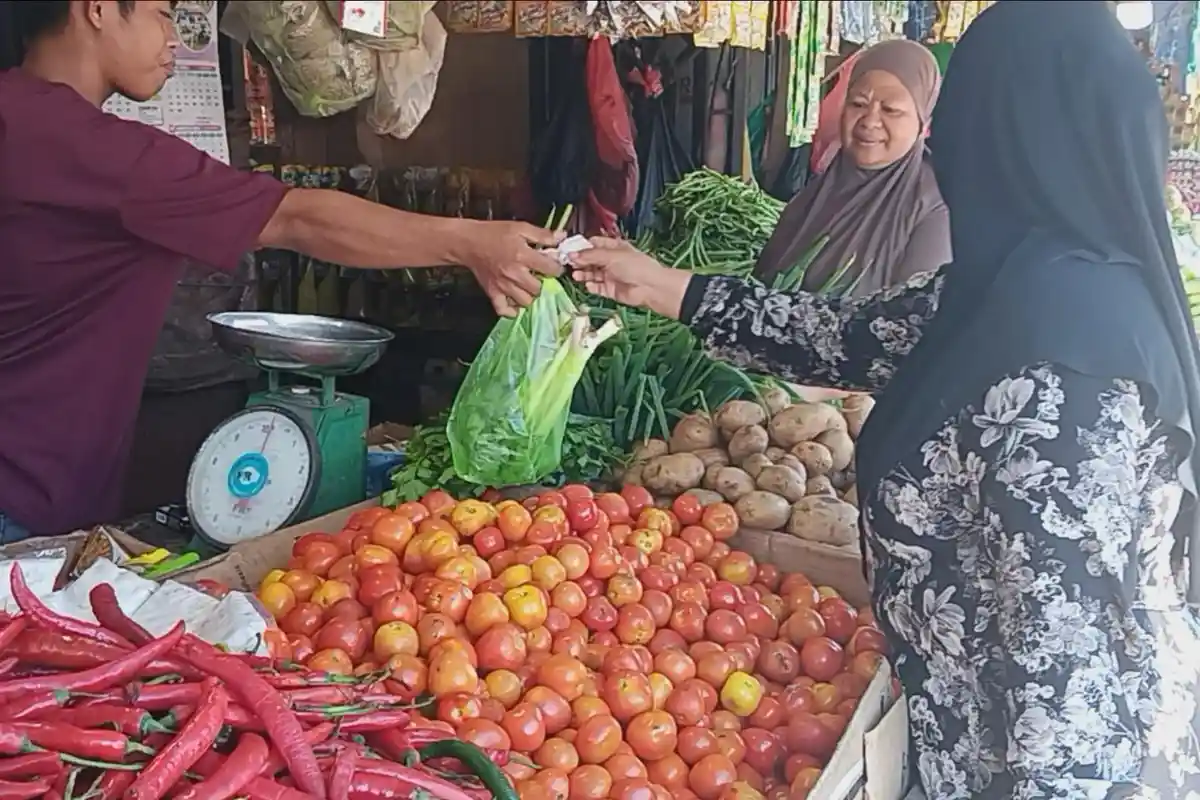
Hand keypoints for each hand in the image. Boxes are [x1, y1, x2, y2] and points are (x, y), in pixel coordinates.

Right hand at [460, 221, 564, 316]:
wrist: (468, 242)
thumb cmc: (494, 233)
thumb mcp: (520, 228)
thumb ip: (543, 235)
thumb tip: (562, 238)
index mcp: (522, 255)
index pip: (550, 269)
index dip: (556, 268)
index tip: (554, 266)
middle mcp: (514, 274)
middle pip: (539, 289)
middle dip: (543, 283)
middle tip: (539, 276)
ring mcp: (502, 286)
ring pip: (525, 302)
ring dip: (529, 295)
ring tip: (528, 286)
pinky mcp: (492, 293)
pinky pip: (504, 310)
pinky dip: (512, 310)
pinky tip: (516, 302)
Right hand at [570, 237, 691, 318]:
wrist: (650, 287)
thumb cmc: (635, 266)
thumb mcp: (611, 256)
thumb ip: (590, 255)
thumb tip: (572, 255)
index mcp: (613, 247)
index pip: (593, 244)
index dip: (580, 246)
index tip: (568, 249)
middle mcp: (611, 260)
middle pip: (590, 259)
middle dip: (579, 261)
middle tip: (567, 263)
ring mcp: (610, 275)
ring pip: (592, 274)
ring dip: (583, 274)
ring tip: (575, 275)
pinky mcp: (610, 289)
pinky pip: (597, 287)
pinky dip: (591, 286)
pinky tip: (587, 284)